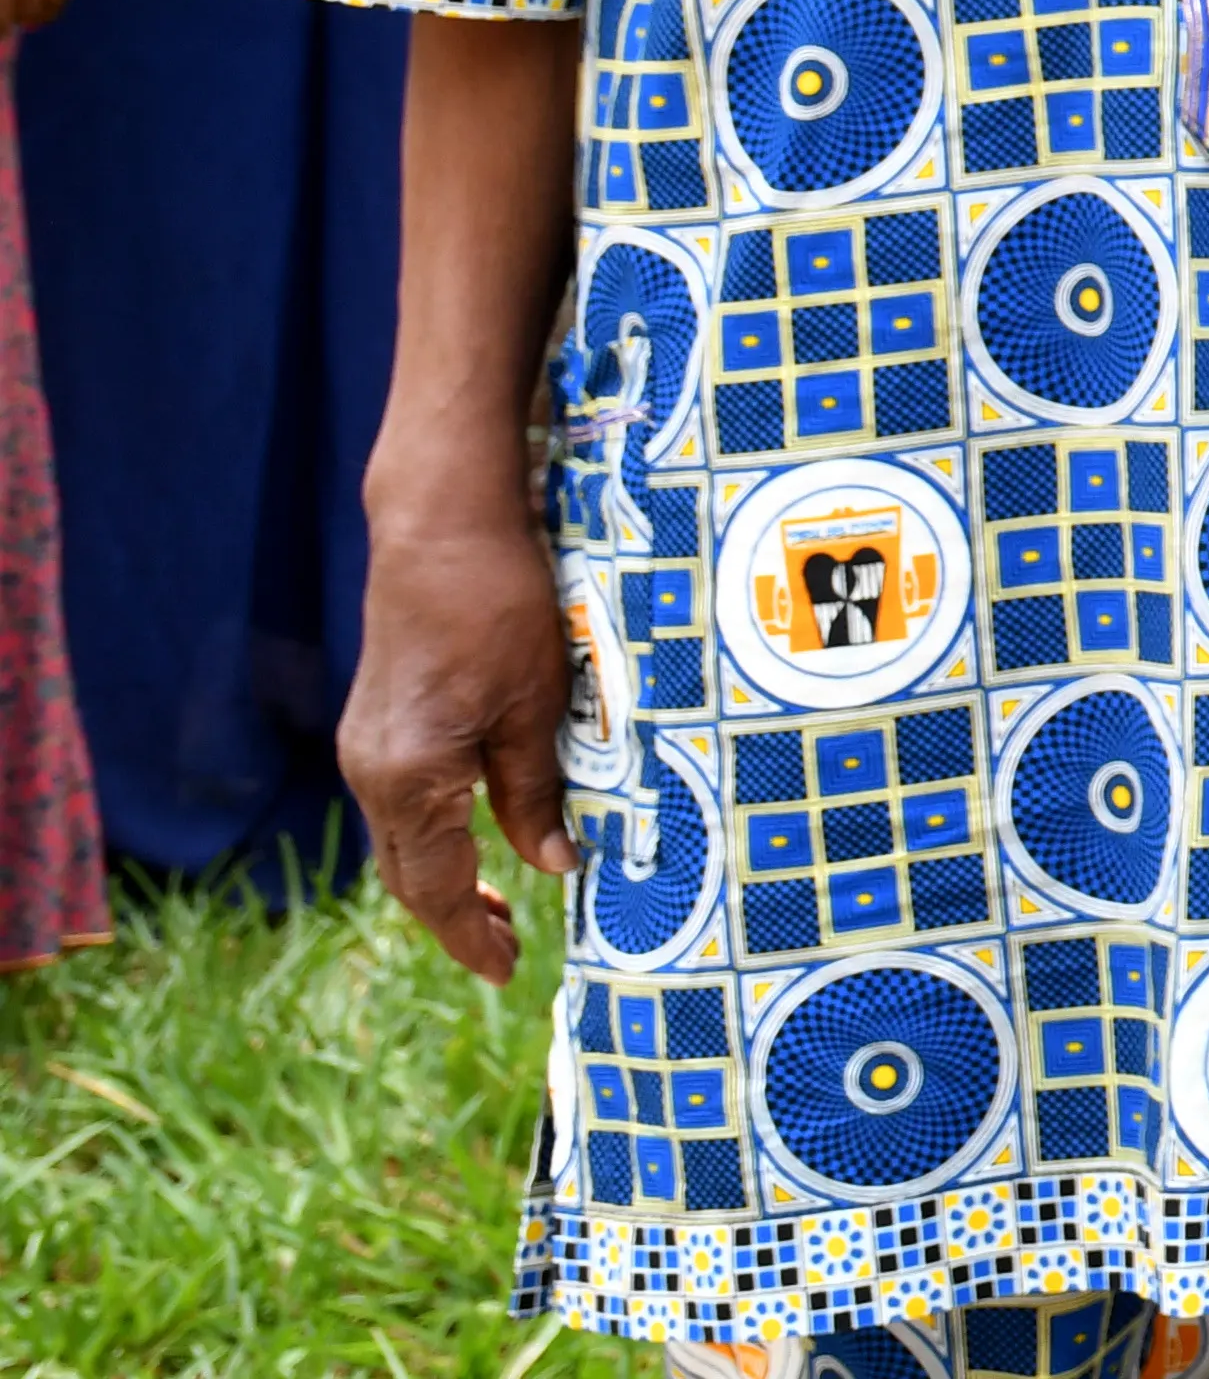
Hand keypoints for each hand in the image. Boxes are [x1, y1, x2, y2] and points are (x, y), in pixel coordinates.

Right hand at [338, 498, 572, 982]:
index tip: (505, 970)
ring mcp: (366, 746)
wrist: (440, 528)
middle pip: (409, 874)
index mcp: (410, 778)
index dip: (471, 933)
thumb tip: (552, 867)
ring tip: (497, 907)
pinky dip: (433, 835)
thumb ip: (534, 792)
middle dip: (455, 917)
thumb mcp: (536, 705)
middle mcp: (371, 771)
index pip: (437, 885)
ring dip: (443, 877)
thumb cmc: (498, 607)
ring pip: (401, 840)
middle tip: (505, 951)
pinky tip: (471, 836)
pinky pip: (399, 803)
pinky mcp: (375, 722)